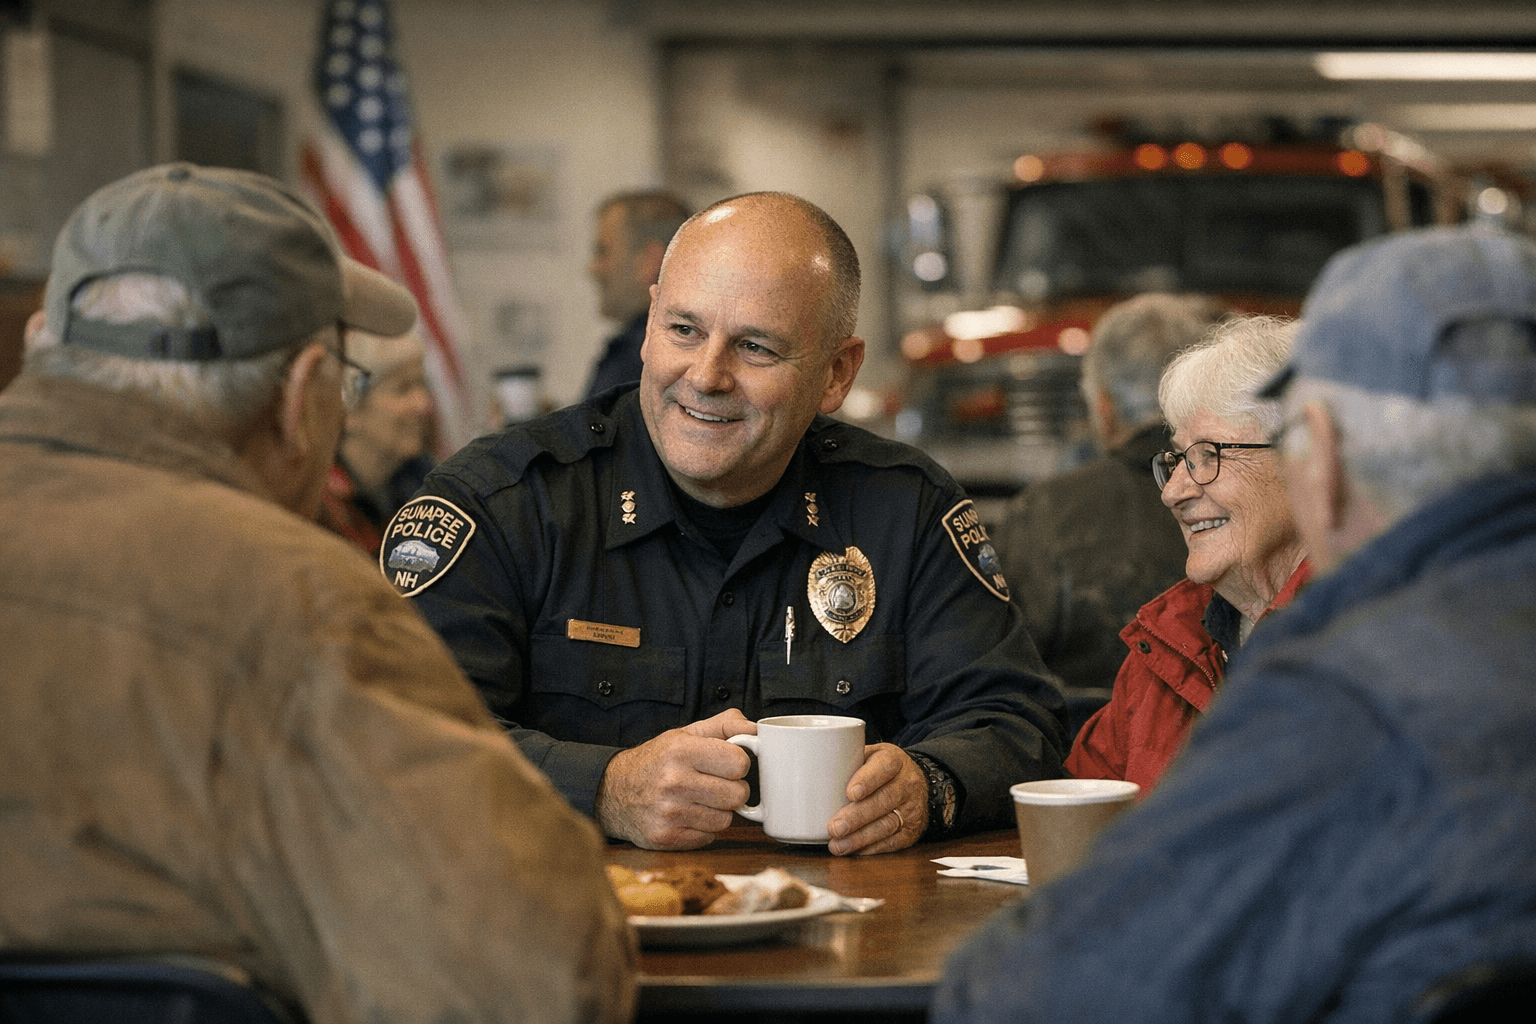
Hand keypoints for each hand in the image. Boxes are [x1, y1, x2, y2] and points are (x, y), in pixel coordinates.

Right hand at [594, 708, 755, 849]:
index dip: (738, 764)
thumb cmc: (656, 760)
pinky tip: (688, 815)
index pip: (740, 763)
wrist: (611, 791)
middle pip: (738, 795)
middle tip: (715, 784)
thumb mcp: (685, 733)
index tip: (726, 764)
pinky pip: (709, 837)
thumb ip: (725, 725)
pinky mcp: (665, 837)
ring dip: (719, 811)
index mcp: (681, 750)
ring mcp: (668, 813)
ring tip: (699, 800)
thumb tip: (758, 730)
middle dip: (732, 790)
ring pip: (726, 820)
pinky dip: (704, 828)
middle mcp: (673, 781)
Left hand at [826, 743, 927, 855]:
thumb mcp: (869, 755)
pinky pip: (893, 842)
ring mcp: (911, 808)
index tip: (850, 793)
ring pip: (887, 825)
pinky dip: (871, 848)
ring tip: (838, 845)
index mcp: (893, 760)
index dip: (868, 780)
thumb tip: (807, 771)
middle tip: (835, 827)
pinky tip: (854, 850)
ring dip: (860, 838)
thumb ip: (847, 762)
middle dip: (857, 817)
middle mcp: (906, 784)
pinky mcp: (911, 831)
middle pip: (883, 800)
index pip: (883, 768)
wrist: (915, 782)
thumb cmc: (880, 769)